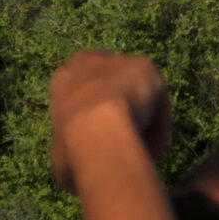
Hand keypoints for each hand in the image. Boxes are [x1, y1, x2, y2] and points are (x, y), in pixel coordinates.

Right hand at [47, 50, 171, 188]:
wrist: (96, 130)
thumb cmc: (70, 144)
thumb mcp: (60, 151)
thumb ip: (72, 144)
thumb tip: (80, 158)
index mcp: (63, 79)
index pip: (79, 86)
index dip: (91, 110)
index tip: (99, 135)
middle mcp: (88, 62)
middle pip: (108, 82)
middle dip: (118, 104)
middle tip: (123, 137)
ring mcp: (118, 62)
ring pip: (135, 91)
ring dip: (141, 116)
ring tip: (141, 150)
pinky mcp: (145, 66)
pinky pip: (155, 98)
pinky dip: (158, 123)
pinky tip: (153, 147)